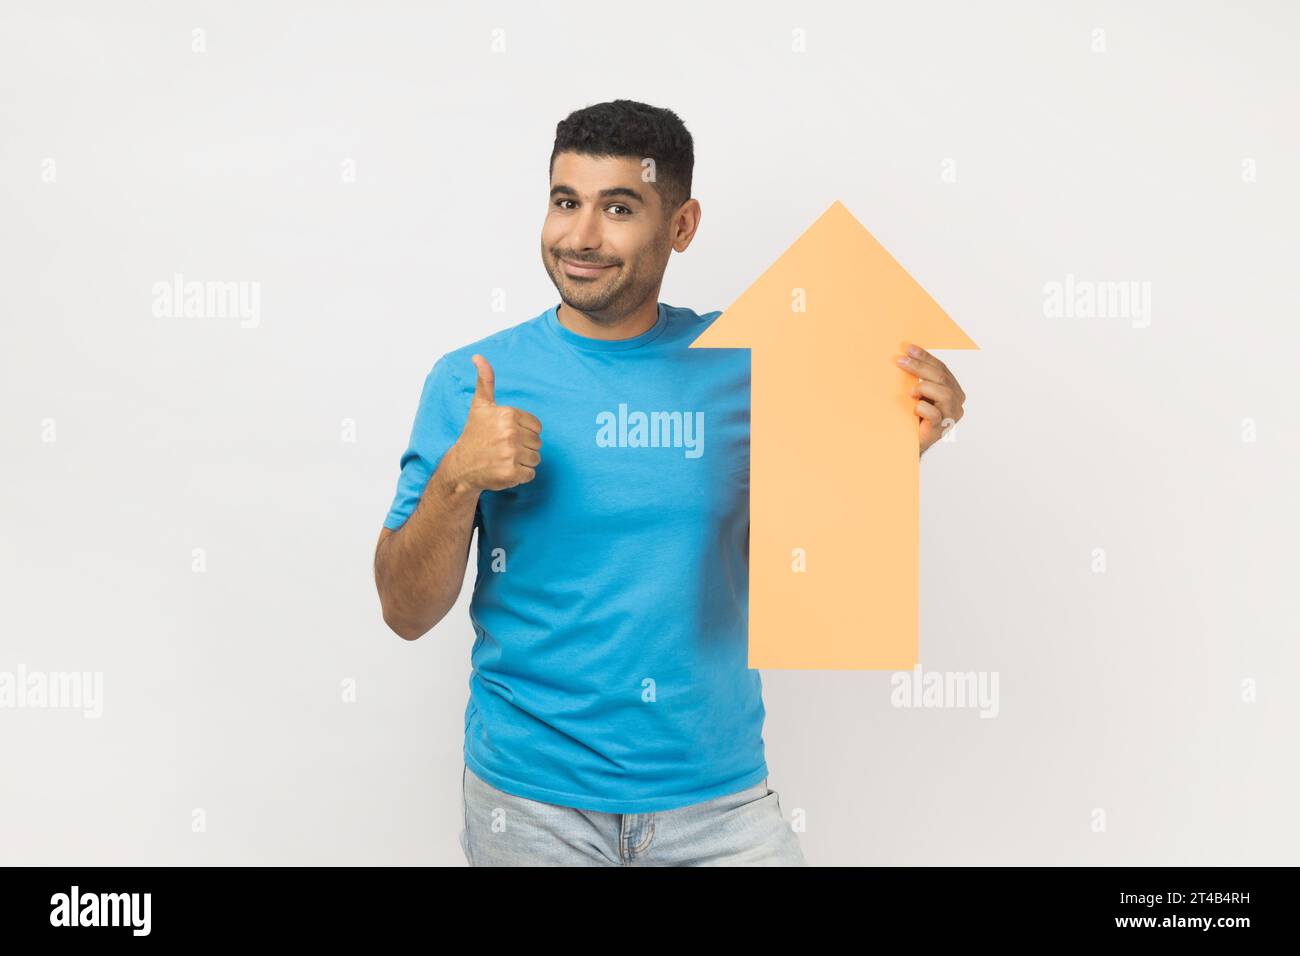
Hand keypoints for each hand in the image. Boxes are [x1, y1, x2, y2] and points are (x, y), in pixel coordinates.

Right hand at [441, 354, 542, 490]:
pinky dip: (520, 476)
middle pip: (537, 443)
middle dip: (524, 447)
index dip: (524, 432)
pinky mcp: (511, 473)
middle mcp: (510, 433)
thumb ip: (485, 381)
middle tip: (504, 448)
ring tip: (504, 459)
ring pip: (535, 459)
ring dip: (523, 462)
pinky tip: (505, 470)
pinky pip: (530, 474)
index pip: (536, 426)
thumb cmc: (474, 434)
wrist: (461, 466)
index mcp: (507, 414)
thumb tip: (478, 356)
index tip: (507, 435)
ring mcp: (510, 454)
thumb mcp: (480, 406)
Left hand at [895, 343, 965, 455]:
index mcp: (952, 389)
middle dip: (921, 367)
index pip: (941, 368)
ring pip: (945, 393)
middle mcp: (955, 402)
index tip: (909, 349)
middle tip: (902, 361)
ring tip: (911, 392)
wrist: (905, 442)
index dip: (925, 357)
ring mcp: (950, 416)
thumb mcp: (917, 392)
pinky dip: (923, 408)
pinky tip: (914, 407)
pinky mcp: (940, 429)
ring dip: (924, 388)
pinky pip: (934, 414)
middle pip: (942, 377)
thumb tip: (906, 356)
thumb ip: (919, 377)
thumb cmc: (912, 415)